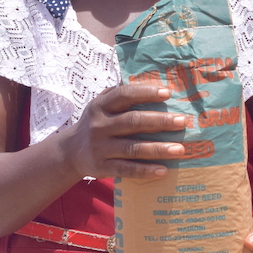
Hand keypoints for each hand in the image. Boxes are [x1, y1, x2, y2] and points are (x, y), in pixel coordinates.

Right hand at [60, 84, 187, 179]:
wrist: (70, 152)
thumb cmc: (96, 124)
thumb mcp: (100, 105)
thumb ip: (120, 94)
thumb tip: (152, 82)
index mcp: (101, 106)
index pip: (124, 95)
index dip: (146, 93)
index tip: (168, 93)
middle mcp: (99, 125)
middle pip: (133, 122)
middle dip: (159, 121)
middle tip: (182, 121)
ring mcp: (100, 147)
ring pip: (132, 148)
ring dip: (158, 149)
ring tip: (180, 149)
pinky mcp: (102, 167)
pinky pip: (126, 169)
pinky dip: (145, 171)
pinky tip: (163, 171)